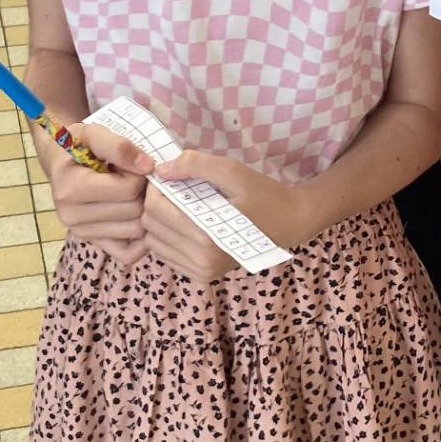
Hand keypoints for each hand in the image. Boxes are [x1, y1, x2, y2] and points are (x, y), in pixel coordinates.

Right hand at [45, 116, 148, 266]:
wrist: (60, 160)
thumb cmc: (78, 144)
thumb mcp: (93, 133)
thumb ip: (119, 146)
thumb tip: (148, 167)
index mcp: (70, 189)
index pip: (128, 189)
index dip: (139, 173)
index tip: (132, 164)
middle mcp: (71, 216)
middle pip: (134, 211)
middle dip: (142, 192)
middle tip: (133, 178)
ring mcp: (82, 233)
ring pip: (136, 231)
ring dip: (142, 211)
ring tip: (130, 193)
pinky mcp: (93, 243)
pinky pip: (128, 253)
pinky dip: (139, 238)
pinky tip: (136, 216)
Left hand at [140, 149, 312, 283]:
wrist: (290, 223)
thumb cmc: (263, 195)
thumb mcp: (233, 171)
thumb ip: (197, 165)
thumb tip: (161, 169)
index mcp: (207, 238)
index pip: (154, 209)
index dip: (155, 188)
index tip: (169, 175)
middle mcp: (201, 262)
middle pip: (150, 226)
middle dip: (155, 203)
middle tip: (173, 187)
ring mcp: (200, 272)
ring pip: (153, 241)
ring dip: (159, 220)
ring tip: (179, 204)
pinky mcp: (200, 276)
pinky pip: (165, 254)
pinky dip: (167, 236)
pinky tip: (184, 222)